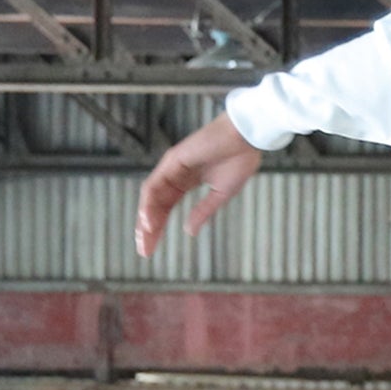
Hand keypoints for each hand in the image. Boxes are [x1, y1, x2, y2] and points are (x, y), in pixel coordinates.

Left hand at [134, 111, 263, 257]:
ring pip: (151, 197)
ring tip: (145, 239)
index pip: (166, 209)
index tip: (152, 250)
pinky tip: (149, 220)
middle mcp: (174, 176)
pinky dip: (149, 203)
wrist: (246, 137)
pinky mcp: (172, 161)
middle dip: (148, 229)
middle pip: (154, 206)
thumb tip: (189, 231)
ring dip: (146, 219)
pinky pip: (154, 185)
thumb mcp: (221, 194)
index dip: (158, 229)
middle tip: (144, 251)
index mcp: (186, 183)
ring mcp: (171, 168)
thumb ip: (204, 212)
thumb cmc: (239, 160)